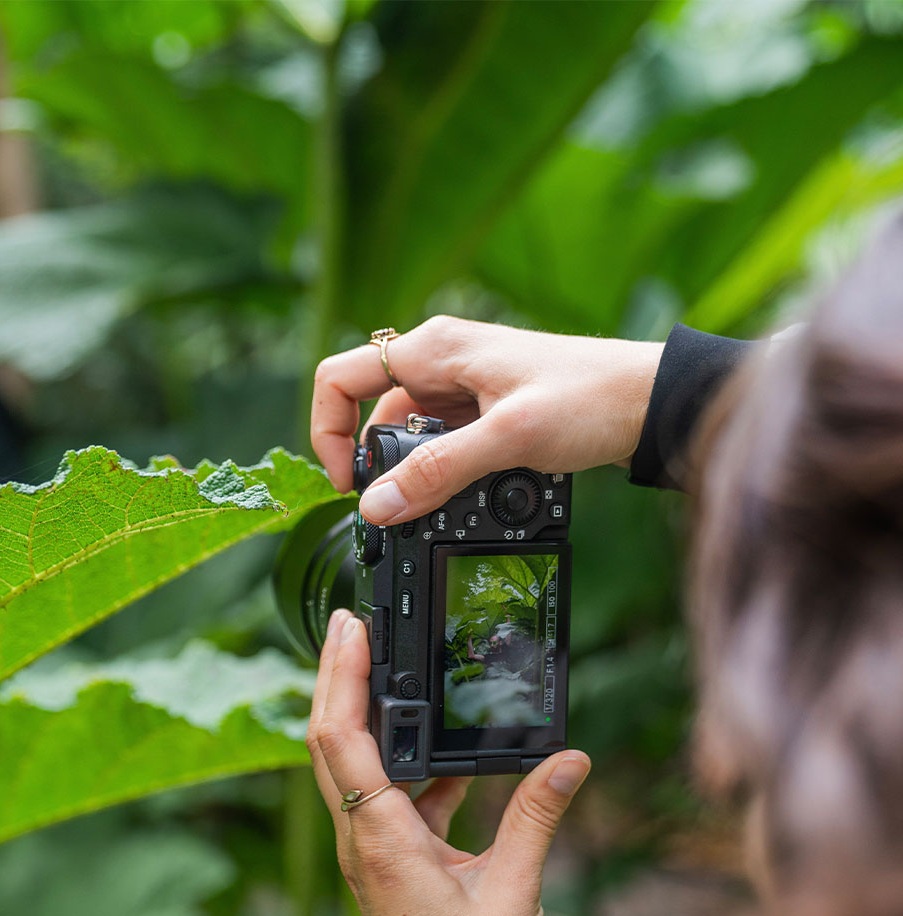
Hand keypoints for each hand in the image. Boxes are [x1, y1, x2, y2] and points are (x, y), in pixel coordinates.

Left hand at [307, 609, 590, 915]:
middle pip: (330, 741)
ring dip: (365, 716)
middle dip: (335, 678)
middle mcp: (362, 839)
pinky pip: (387, 797)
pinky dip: (406, 765)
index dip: (341, 678)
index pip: (342, 739)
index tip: (349, 628)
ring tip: (388, 668)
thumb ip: (538, 816)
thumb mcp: (514, 888)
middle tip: (349, 624)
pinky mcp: (387, 862)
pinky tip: (447, 757)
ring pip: (353, 766)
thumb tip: (570, 759)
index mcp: (382, 838)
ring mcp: (370, 850)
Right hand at [311, 315, 662, 524]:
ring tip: (448, 498)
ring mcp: (462, 386)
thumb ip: (438, 472)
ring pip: (407, 434)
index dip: (328, 430)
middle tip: (401, 503)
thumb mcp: (508, 439)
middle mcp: (440, 361)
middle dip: (377, 462)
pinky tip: (472, 490)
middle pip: (371, 413)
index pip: (340, 378)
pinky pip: (441, 443)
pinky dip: (445, 471)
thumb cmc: (590, 398)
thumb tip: (376, 506)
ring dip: (415, 471)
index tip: (350, 480)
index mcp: (433, 348)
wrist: (649, 402)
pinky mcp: (483, 410)